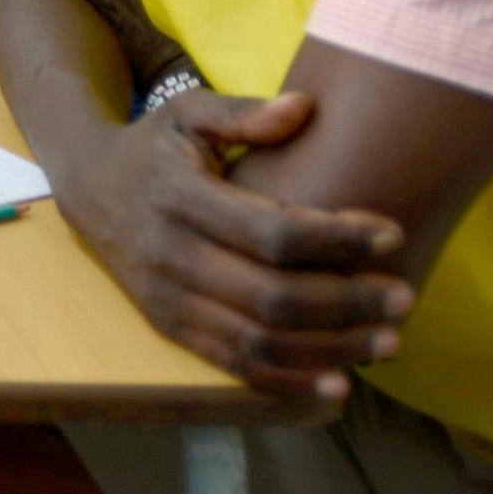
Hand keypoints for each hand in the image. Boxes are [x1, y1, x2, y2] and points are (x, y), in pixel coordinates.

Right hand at [61, 90, 413, 397]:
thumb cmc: (154, 146)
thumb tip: (305, 107)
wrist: (88, 185)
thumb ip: (244, 112)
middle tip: (404, 298)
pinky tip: (336, 386)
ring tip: (386, 343)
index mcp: (179, 198)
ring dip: (329, 349)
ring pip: (258, 341)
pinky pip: (232, 364)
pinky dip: (286, 382)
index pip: (272, 232)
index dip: (337, 239)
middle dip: (347, 303)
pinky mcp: (167, 327)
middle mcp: (170, 256)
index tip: (392, 235)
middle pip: (273, 296)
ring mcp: (166, 299)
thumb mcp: (189, 113)